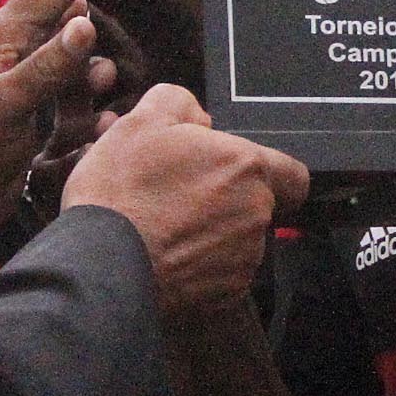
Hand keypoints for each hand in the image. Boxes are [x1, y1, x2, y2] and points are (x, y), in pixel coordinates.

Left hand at [0, 0, 141, 237]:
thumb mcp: (4, 107)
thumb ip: (46, 66)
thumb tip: (84, 21)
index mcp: (1, 36)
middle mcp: (14, 49)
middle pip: (68, 13)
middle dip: (99, 14)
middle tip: (116, 33)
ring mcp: (24, 79)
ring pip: (76, 57)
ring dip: (94, 73)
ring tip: (102, 95)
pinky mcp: (34, 109)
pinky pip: (73, 93)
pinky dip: (89, 103)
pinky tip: (98, 122)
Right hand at [64, 86, 308, 314]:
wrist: (103, 264)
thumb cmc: (121, 192)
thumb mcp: (140, 122)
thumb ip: (178, 103)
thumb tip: (198, 117)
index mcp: (245, 166)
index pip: (292, 174)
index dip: (270, 173)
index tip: (237, 175)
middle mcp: (256, 212)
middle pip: (260, 204)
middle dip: (228, 200)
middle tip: (181, 196)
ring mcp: (245, 256)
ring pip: (241, 240)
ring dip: (215, 233)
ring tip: (167, 228)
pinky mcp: (228, 292)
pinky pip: (224, 272)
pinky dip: (203, 266)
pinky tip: (167, 257)